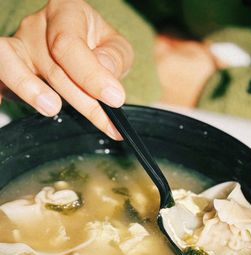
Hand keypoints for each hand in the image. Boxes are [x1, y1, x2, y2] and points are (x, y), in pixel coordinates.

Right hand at [0, 0, 133, 139]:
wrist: (76, 53)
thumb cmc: (96, 48)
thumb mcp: (115, 48)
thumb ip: (114, 57)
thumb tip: (103, 70)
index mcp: (66, 14)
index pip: (71, 44)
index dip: (92, 75)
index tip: (114, 99)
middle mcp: (36, 27)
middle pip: (53, 66)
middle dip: (82, 99)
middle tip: (105, 122)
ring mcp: (17, 47)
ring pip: (14, 65)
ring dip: (30, 88)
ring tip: (52, 108)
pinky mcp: (4, 68)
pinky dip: (0, 90)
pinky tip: (2, 105)